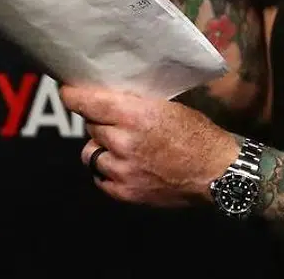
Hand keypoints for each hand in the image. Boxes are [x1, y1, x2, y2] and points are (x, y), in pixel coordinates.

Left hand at [60, 84, 240, 207]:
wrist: (216, 173)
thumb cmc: (198, 134)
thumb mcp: (169, 107)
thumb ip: (136, 106)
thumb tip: (110, 100)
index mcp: (136, 115)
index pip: (88, 103)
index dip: (73, 96)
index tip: (67, 91)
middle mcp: (123, 141)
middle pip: (91, 126)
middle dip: (100, 122)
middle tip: (117, 122)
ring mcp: (122, 169)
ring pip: (91, 153)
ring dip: (102, 147)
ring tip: (120, 146)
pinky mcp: (124, 192)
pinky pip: (100, 177)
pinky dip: (108, 170)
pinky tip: (124, 166)